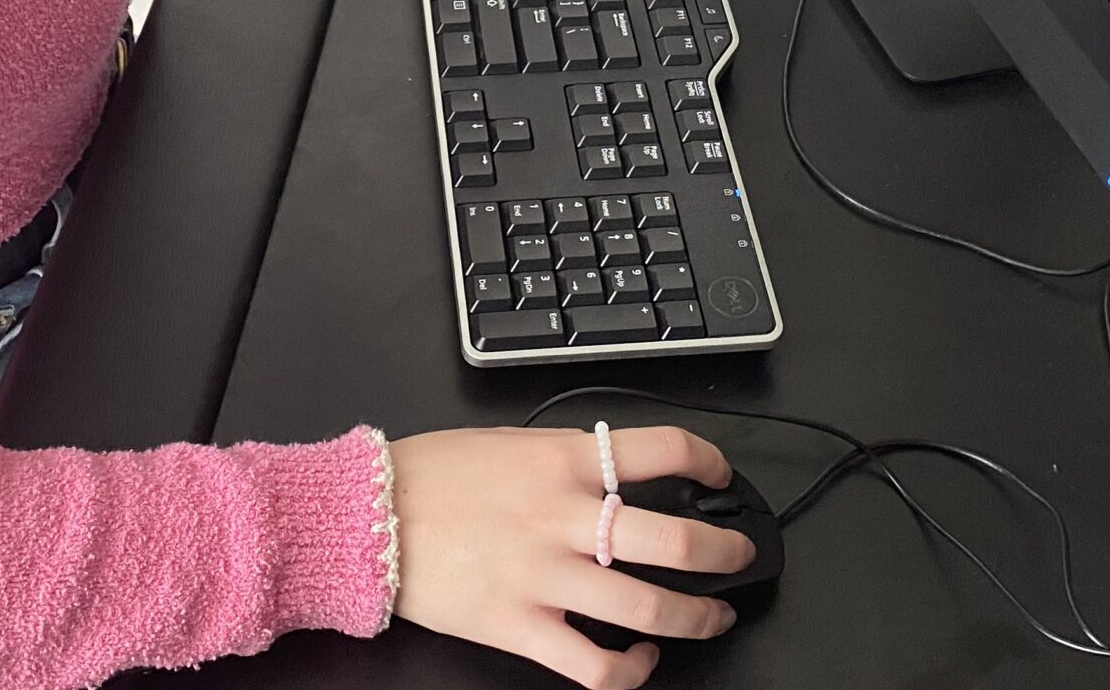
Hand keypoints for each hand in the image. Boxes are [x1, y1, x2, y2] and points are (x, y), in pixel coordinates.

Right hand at [389, 425, 752, 687]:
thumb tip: (618, 473)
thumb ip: (567, 459)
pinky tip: (639, 661)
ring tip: (712, 617)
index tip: (721, 476)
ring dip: (697, 618)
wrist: (369, 515)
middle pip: (674, 540)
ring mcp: (544, 576)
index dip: (708, 462)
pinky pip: (594, 664)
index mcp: (562, 460)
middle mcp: (563, 517)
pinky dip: (631, 670)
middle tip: (740, 558)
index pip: (661, 450)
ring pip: (648, 609)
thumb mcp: (510, 443)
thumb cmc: (433, 475)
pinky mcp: (520, 626)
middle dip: (725, 555)